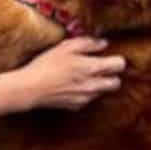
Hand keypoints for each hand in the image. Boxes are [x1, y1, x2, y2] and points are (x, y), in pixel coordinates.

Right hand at [8, 37, 125, 110]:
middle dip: (112, 76)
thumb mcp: (66, 47)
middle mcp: (93, 85)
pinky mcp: (76, 106)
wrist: (31, 89)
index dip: (116, 60)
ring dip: (98, 84)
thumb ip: (88, 43)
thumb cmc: (47, 65)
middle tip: (100, 69)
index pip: (119, 65)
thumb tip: (103, 43)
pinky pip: (88, 99)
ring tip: (82, 76)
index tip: (109, 57)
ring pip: (103, 92)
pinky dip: (85, 92)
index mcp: (93, 68)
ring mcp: (86, 98)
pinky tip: (72, 85)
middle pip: (117, 83)